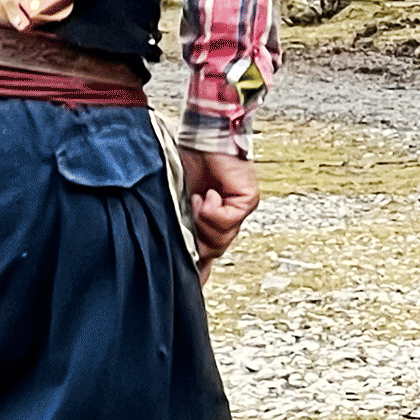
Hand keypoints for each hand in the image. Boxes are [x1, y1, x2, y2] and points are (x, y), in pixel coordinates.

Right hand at [178, 147, 260, 280]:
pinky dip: (212, 209)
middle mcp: (222, 221)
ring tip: (195, 199)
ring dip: (202, 221)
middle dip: (196, 239)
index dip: (197, 272)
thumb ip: (176, 232)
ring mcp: (237, 212)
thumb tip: (179, 263)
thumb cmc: (182, 163)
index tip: (188, 284)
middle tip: (187, 216)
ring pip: (220, 241)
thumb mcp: (171, 204)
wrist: (197, 135)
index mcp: (204, 223)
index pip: (205, 257)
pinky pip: (229, 221)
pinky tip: (207, 194)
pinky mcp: (248, 200)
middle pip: (211, 252)